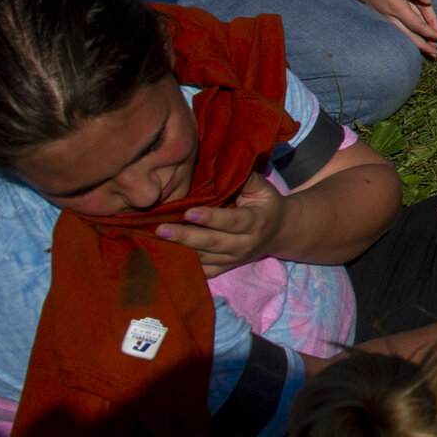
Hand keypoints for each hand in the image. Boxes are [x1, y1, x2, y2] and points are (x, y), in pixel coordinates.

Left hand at [157, 172, 286, 275]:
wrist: (280, 232)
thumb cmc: (266, 204)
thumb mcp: (262, 188)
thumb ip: (244, 178)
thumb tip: (222, 165)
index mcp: (256, 221)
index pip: (232, 221)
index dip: (210, 218)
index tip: (188, 212)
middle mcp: (245, 244)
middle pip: (212, 242)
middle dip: (185, 236)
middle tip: (160, 229)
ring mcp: (233, 259)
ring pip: (204, 258)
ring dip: (179, 249)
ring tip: (155, 240)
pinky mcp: (224, 269)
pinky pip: (202, 271)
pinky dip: (183, 265)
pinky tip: (165, 254)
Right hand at [329, 0, 436, 55]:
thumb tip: (428, 0)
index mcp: (396, 6)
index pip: (417, 25)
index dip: (430, 33)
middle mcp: (388, 13)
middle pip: (409, 34)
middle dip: (423, 45)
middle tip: (435, 54)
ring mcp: (381, 12)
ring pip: (400, 32)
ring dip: (414, 42)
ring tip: (424, 49)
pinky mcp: (375, 9)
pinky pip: (393, 27)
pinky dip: (403, 33)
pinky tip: (405, 35)